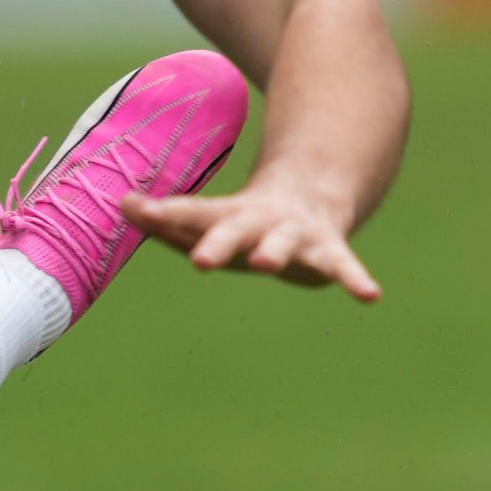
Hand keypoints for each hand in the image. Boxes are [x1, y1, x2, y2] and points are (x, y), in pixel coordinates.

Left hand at [121, 172, 382, 300]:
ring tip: (267, 265)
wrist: (313, 194)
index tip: (137, 209)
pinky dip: (356, 278)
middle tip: (199, 261)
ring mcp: (296, 233)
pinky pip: (343, 265)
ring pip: (284, 243)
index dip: (165, 214)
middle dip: (218, 243)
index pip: (191, 213)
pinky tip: (370, 295)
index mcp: (228, 216)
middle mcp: (259, 221)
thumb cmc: (245, 221)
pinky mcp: (329, 249)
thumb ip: (165, 220)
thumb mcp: (209, 220)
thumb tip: (120, 203)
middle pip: (234, 229)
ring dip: (275, 252)